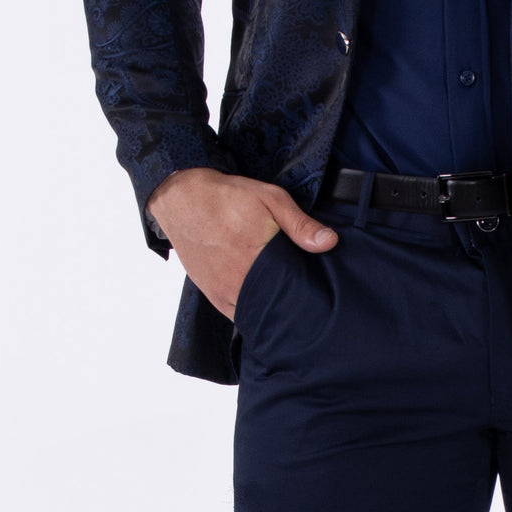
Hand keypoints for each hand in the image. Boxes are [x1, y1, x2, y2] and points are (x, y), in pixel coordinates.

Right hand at [146, 167, 337, 321]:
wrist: (182, 200)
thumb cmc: (227, 197)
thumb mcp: (270, 198)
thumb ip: (300, 224)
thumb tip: (329, 242)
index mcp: (258, 257)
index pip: (293, 290)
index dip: (308, 292)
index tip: (319, 290)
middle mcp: (240, 281)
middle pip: (276, 305)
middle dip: (292, 302)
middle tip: (306, 294)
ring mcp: (224, 292)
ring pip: (257, 313)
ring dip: (271, 308)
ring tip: (286, 297)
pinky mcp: (213, 296)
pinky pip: (238, 314)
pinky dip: (252, 310)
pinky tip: (264, 300)